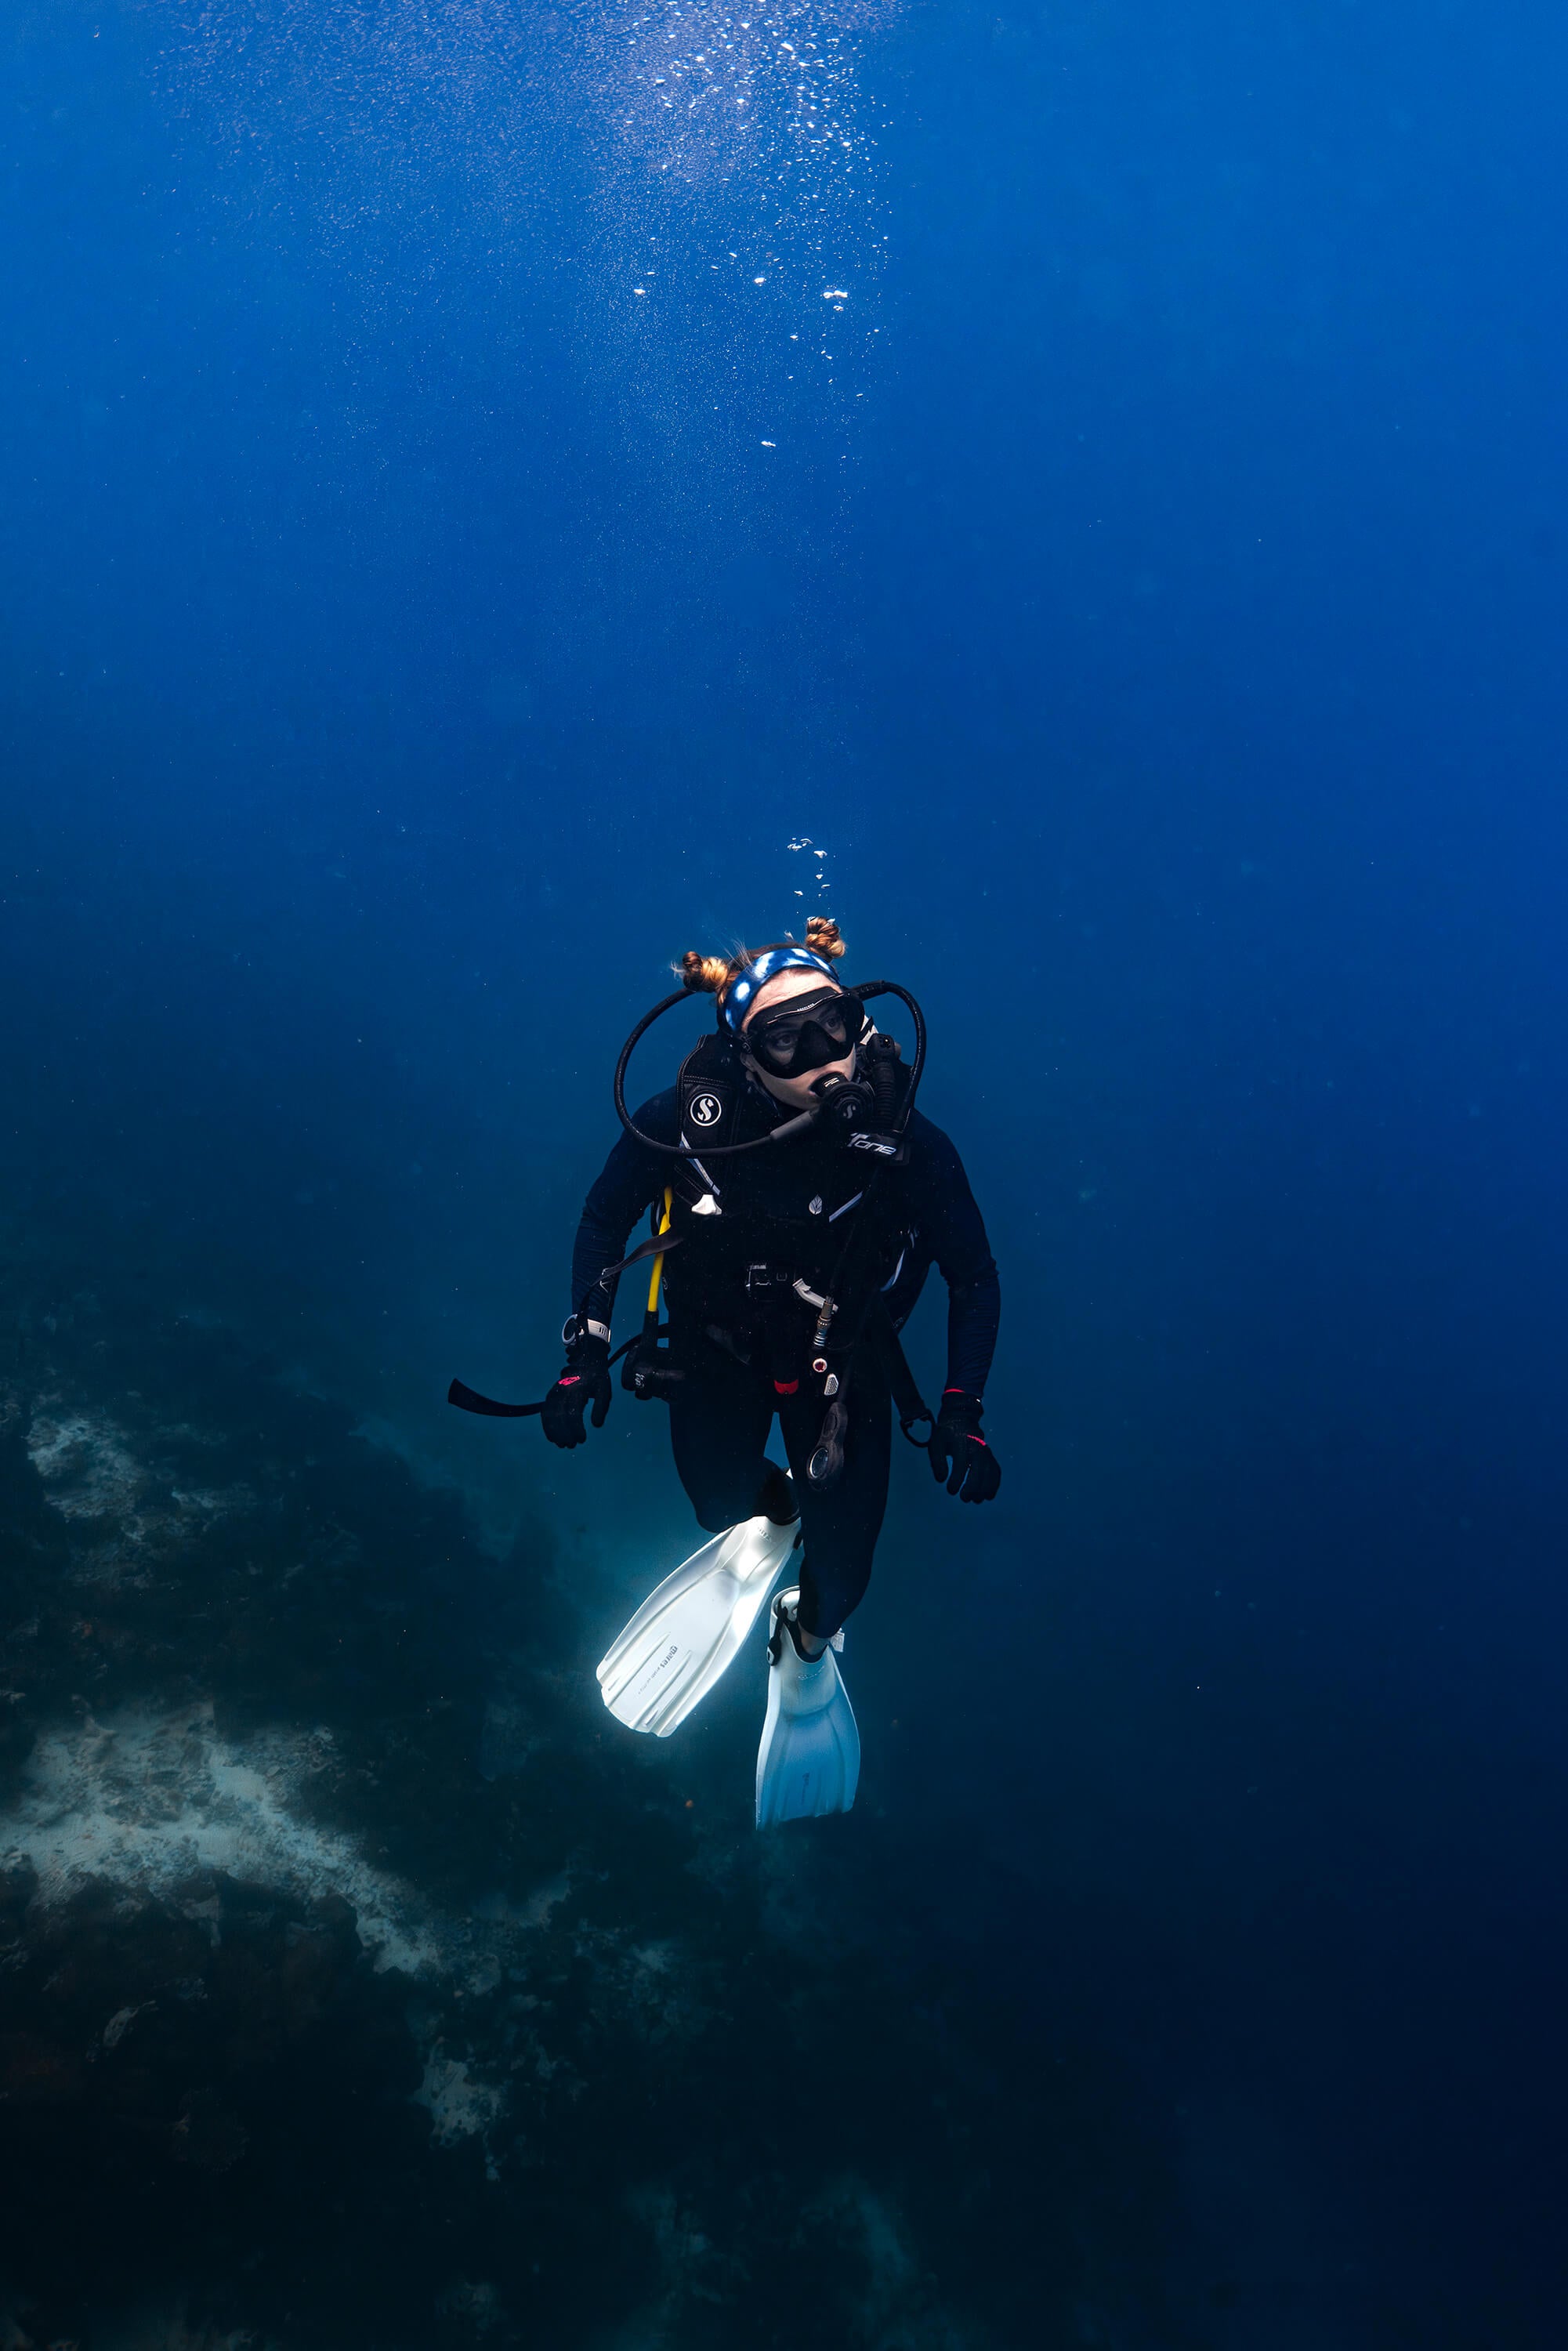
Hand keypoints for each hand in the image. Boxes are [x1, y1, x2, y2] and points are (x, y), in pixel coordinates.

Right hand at [541, 1332, 611, 1448]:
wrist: (586, 1360)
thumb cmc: (597, 1378)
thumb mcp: (605, 1390)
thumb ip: (601, 1408)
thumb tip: (596, 1425)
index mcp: (577, 1390)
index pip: (573, 1413)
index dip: (576, 1429)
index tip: (582, 1439)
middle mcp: (563, 1391)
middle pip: (559, 1416)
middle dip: (564, 1433)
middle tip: (572, 1445)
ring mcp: (555, 1393)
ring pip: (549, 1415)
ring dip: (554, 1431)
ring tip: (561, 1444)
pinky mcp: (551, 1395)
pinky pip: (545, 1411)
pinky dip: (547, 1425)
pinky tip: (552, 1437)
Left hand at [929, 1390, 1000, 1502]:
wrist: (961, 1420)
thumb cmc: (946, 1435)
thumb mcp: (936, 1443)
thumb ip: (937, 1461)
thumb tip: (941, 1479)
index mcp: (961, 1442)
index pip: (961, 1463)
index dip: (957, 1479)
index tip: (951, 1490)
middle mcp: (976, 1447)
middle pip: (979, 1469)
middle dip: (973, 1486)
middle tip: (964, 1498)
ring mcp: (985, 1451)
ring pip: (990, 1471)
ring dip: (985, 1488)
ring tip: (976, 1500)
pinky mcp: (990, 1456)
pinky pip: (996, 1470)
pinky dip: (994, 1484)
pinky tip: (988, 1495)